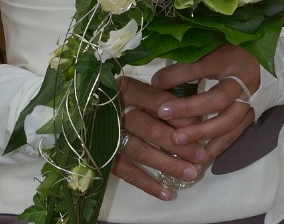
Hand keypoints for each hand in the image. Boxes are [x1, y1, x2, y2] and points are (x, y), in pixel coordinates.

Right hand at [111, 75, 208, 199]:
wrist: (82, 115)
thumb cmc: (124, 102)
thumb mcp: (142, 94)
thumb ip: (165, 103)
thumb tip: (196, 119)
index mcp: (125, 89)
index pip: (157, 101)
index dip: (179, 116)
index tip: (200, 128)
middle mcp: (113, 110)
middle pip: (150, 128)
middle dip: (178, 144)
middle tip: (200, 156)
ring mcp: (106, 134)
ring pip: (139, 151)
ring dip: (167, 164)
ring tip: (190, 174)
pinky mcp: (102, 156)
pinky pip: (126, 172)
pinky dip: (147, 184)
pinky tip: (166, 193)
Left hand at [152, 45, 259, 159]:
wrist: (261, 62)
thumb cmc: (231, 51)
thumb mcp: (212, 47)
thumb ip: (189, 60)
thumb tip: (157, 81)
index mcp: (230, 59)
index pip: (201, 67)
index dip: (178, 76)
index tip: (156, 82)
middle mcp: (242, 81)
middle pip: (217, 98)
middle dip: (189, 108)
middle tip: (164, 113)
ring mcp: (249, 101)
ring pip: (227, 121)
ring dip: (202, 134)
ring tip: (178, 142)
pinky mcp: (250, 116)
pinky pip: (233, 135)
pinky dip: (216, 148)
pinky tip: (198, 158)